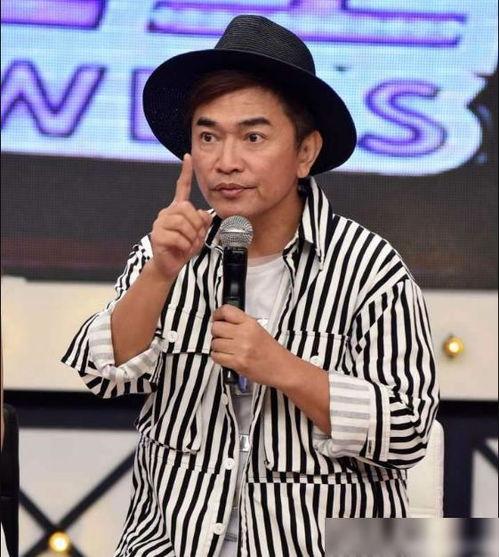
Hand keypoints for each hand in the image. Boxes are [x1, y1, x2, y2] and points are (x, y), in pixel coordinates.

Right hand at [150, 153, 212, 280]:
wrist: (169, 265)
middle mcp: (167, 212)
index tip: (188, 156)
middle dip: (196, 226)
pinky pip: (178, 238)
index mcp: (178, 209)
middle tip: (195, 238)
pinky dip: (185, 247)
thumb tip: (201, 214)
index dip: (185, 172)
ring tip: (188, 245)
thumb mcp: (199, 234)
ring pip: (183, 224)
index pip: (182, 188)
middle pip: (187, 209)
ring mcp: (160, 223)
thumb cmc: (184, 248)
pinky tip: (181, 250)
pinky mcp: (157, 235)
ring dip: (191, 238)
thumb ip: (203, 221)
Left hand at [210, 305, 289, 388]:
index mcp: (250, 323)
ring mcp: (241, 349)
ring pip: (214, 343)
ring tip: (226, 348)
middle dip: (216, 333)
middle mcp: (245, 334)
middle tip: (222, 336)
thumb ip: (240, 324)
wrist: (281, 368)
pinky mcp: (237, 363)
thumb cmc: (270, 350)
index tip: (216, 318)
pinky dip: (218, 357)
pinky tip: (226, 356)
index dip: (217, 314)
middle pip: (216, 327)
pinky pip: (216, 356)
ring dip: (217, 346)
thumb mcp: (258, 329)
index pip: (227, 311)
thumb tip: (222, 321)